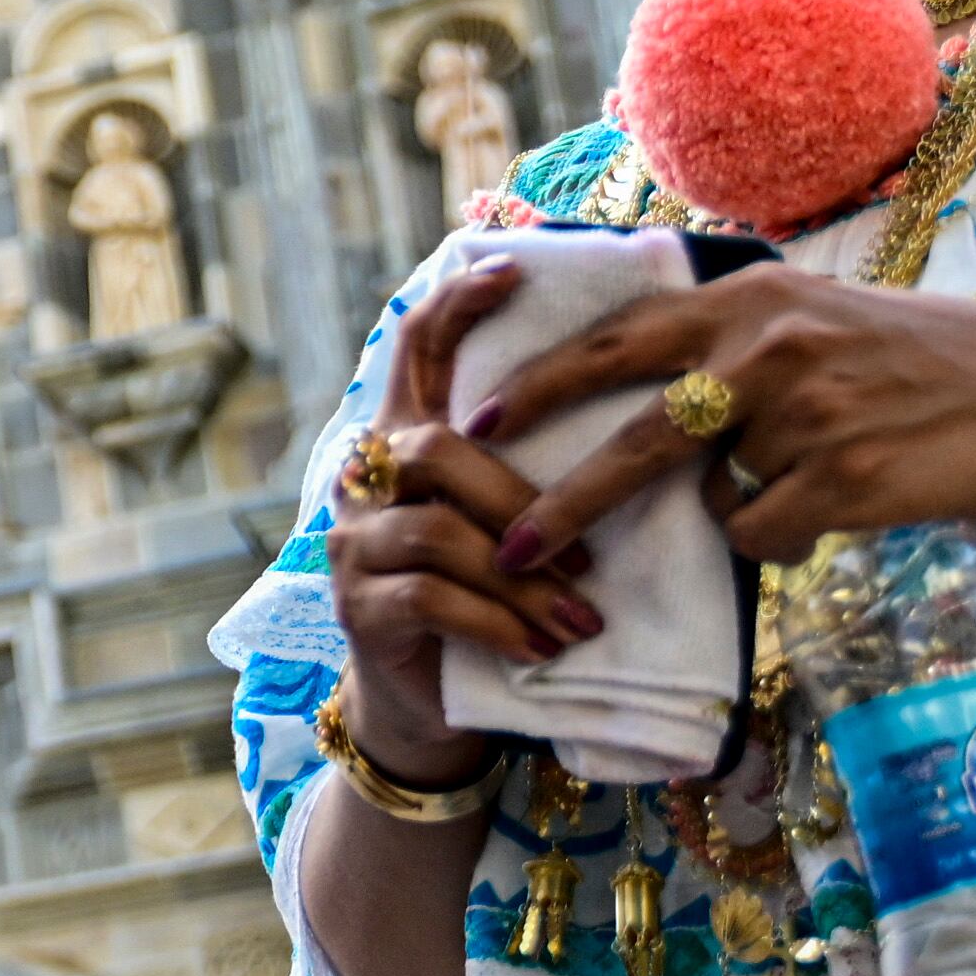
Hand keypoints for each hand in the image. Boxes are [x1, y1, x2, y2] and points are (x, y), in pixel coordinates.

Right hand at [327, 256, 602, 760]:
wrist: (426, 703)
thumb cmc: (483, 600)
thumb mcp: (501, 525)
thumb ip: (521, 472)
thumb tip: (623, 422)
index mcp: (403, 442)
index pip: (413, 353)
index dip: (454, 306)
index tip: (508, 271)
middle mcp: (365, 481)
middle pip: (434, 450)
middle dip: (518, 499)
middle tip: (589, 555)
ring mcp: (353, 543)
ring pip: (438, 531)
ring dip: (522, 580)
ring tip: (580, 621)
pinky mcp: (359, 606)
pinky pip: (432, 597)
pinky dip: (498, 623)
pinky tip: (540, 649)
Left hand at [462, 265, 975, 569]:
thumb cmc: (928, 358)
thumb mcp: (816, 320)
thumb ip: (732, 347)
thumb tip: (645, 396)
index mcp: (747, 302)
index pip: (616, 343)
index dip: (544, 385)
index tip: (480, 418)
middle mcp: (764, 349)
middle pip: (628, 435)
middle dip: (558, 499)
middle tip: (508, 542)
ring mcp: (804, 415)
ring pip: (715, 499)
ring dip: (739, 510)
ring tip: (802, 488)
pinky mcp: (844, 480)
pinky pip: (766, 536)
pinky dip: (783, 540)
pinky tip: (840, 510)